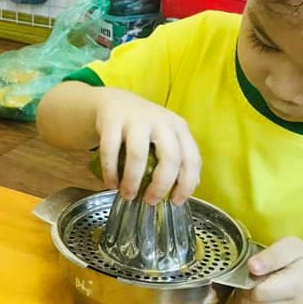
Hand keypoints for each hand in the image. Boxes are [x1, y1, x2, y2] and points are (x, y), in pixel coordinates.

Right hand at [93, 88, 200, 203]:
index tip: (175, 201)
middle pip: (169, 157)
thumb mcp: (165, 138)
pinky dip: (110, 170)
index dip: (186, 184)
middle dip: (161, 185)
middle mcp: (162, 122)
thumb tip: (182, 191)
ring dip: (133, 180)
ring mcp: (136, 119)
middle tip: (150, 201)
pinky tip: (111, 183)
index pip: (192, 159)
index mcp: (179, 128)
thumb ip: (176, 159)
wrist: (116, 103)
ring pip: (138, 154)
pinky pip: (111, 149)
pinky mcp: (112, 120)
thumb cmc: (144, 129)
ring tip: (127, 195)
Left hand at [234, 237, 302, 303]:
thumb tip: (251, 267)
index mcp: (296, 286)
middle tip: (250, 277)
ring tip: (255, 285)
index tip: (250, 271)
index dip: (247, 281)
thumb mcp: (290, 246)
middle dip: (244, 291)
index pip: (258, 293)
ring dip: (246, 300)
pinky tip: (260, 296)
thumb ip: (271, 256)